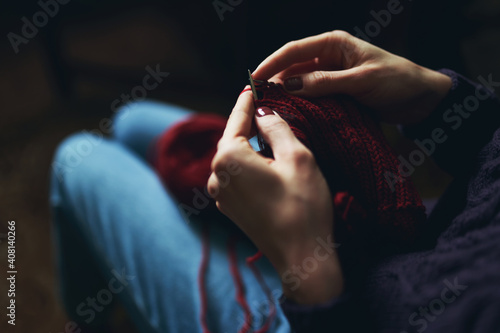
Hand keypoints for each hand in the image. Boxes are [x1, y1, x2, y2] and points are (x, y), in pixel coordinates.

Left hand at [207, 89, 342, 303]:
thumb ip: (277, 128)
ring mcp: (220, 194)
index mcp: (228, 158)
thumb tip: (264, 113)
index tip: (252, 84)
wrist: (301, 257)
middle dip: (250, 123)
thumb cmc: (303, 207)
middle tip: (267, 107)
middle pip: (234, 138)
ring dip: (252, 146)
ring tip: (272, 135)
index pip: (237, 119)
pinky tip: (269, 163)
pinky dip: (250, 164)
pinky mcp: (230, 207)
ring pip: (236, 158)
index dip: (247, 100)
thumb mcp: (298, 157)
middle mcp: (215, 175)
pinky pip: (237, 175)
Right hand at [253, 30, 451, 124]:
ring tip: (270, 110)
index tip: (254, 80)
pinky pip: (311, 96)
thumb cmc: (397, 80)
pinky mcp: (334, 91)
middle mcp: (328, 56)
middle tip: (258, 101)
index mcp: (333, 44)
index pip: (293, 50)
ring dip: (286, 95)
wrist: (420, 98)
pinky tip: (291, 114)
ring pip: (299, 83)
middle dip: (275, 82)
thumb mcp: (361, 80)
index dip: (271, 64)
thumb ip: (325, 82)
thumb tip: (290, 86)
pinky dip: (300, 104)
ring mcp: (330, 75)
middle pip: (292, 67)